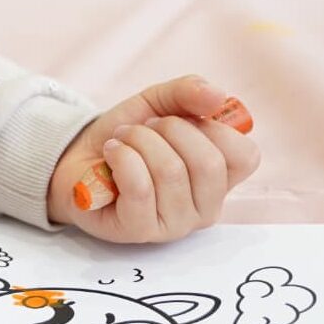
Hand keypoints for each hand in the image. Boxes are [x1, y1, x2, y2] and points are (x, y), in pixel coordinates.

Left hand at [46, 76, 259, 242]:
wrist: (79, 157)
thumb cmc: (129, 135)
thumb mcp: (159, 102)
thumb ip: (190, 92)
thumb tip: (218, 96)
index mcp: (220, 177)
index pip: (245, 156)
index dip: (211, 127)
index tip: (179, 119)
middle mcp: (206, 207)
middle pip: (209, 163)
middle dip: (169, 130)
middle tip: (145, 129)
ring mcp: (176, 224)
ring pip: (171, 171)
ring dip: (138, 141)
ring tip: (123, 141)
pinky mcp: (141, 230)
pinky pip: (140, 187)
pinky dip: (121, 157)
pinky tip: (111, 155)